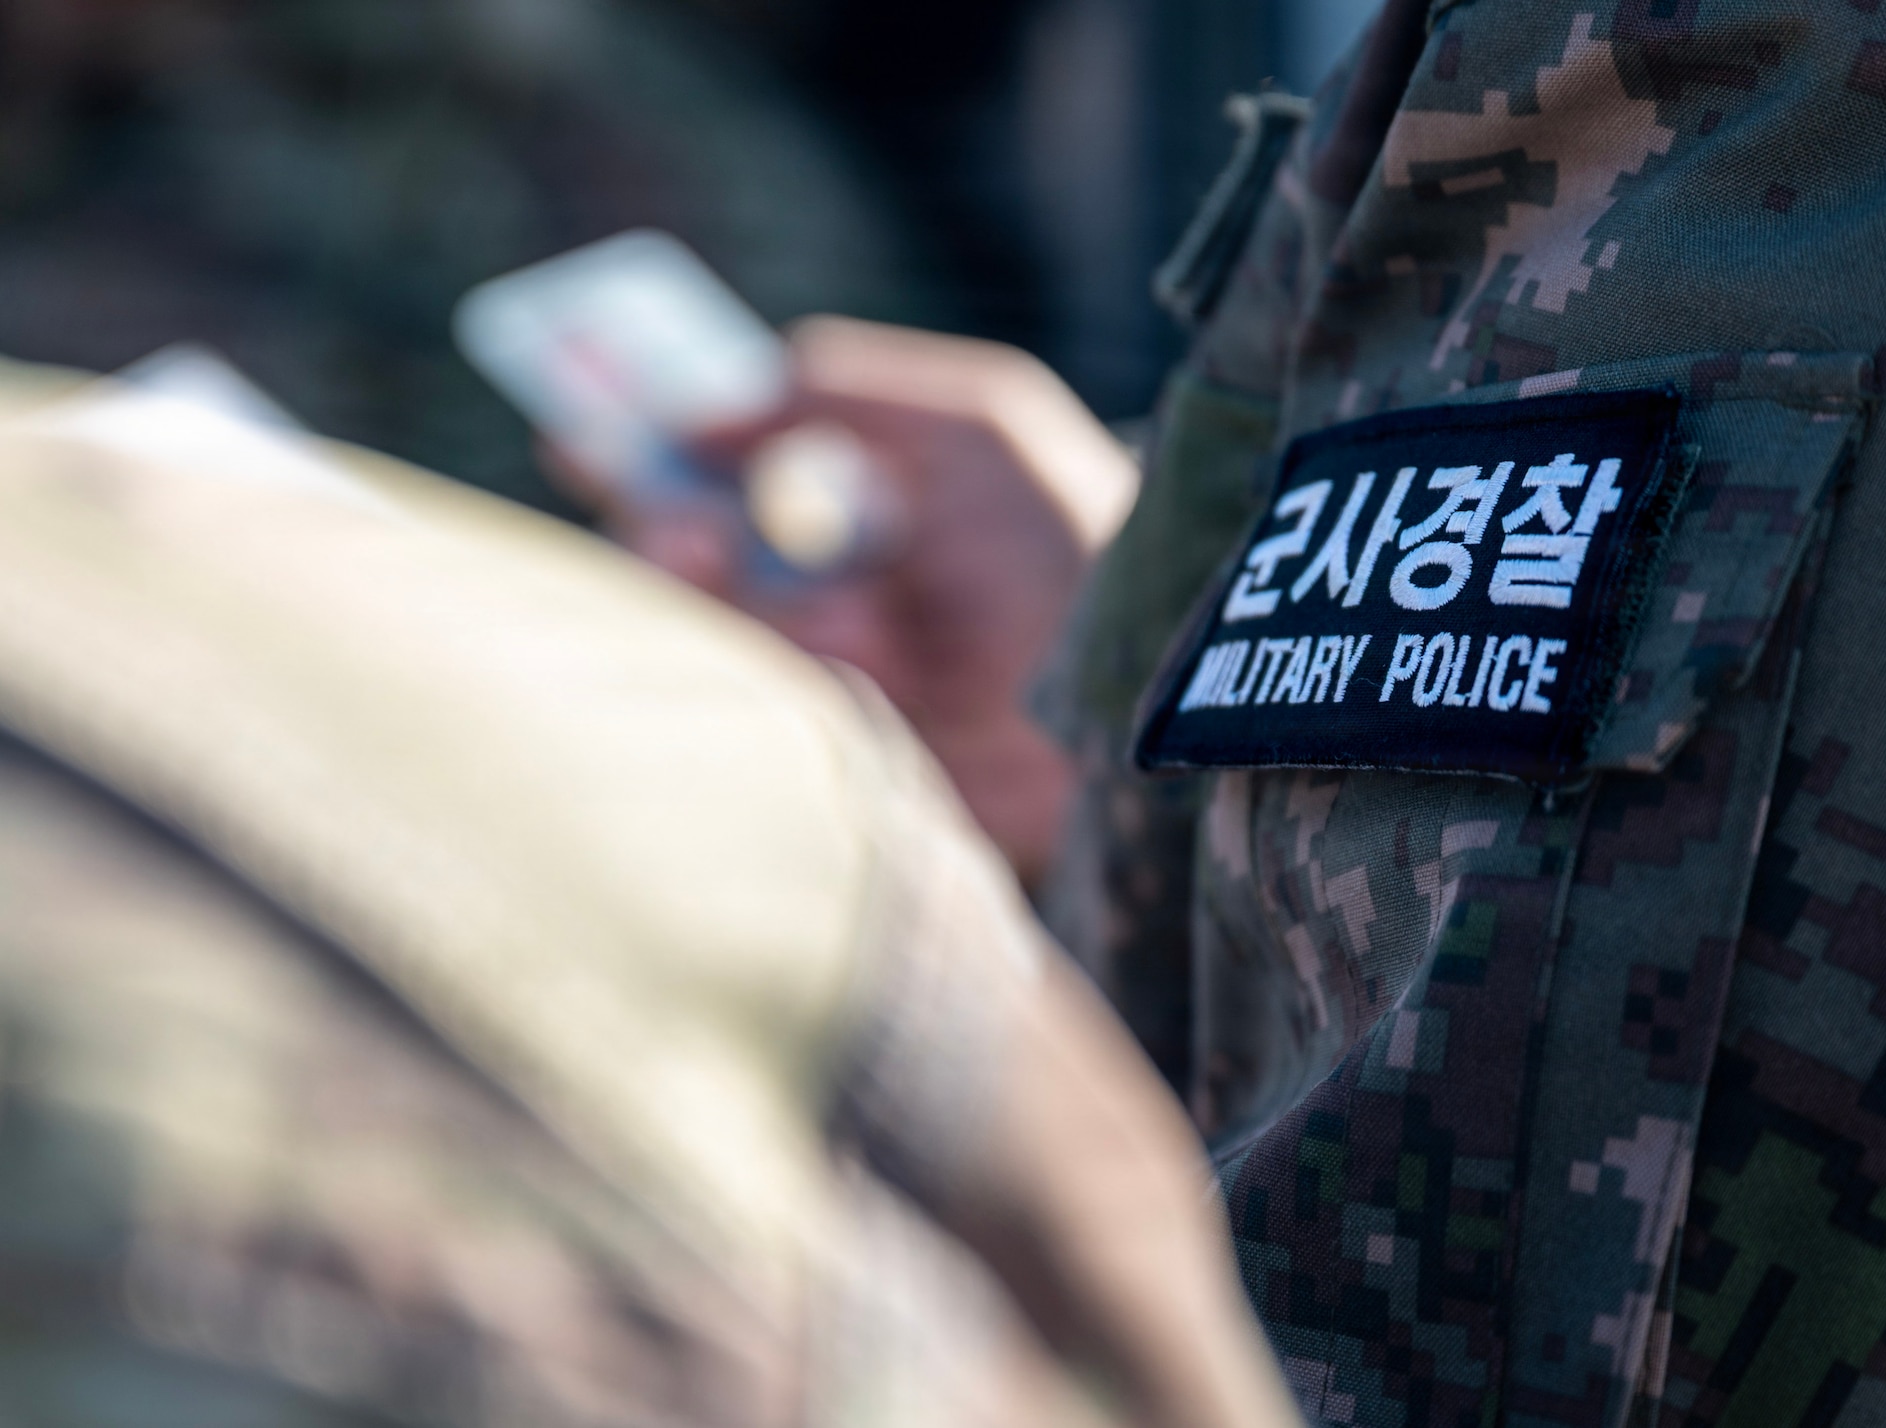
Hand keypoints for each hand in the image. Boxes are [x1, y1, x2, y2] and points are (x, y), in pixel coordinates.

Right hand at [570, 318, 1138, 884]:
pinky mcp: (848, 754)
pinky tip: (849, 637)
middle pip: (695, 559)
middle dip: (660, 525)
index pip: (722, 471)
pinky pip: (764, 706)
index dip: (647, 448)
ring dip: (711, 592)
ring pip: (717, 633)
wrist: (1156, 678)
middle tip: (651, 503)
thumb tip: (703, 410)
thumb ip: (837, 392)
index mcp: (862, 505)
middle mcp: (834, 588)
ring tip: (718, 549)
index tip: (574, 421)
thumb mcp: (970, 421)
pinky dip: (785, 661)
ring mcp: (836, 676)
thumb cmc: (1076, 531)